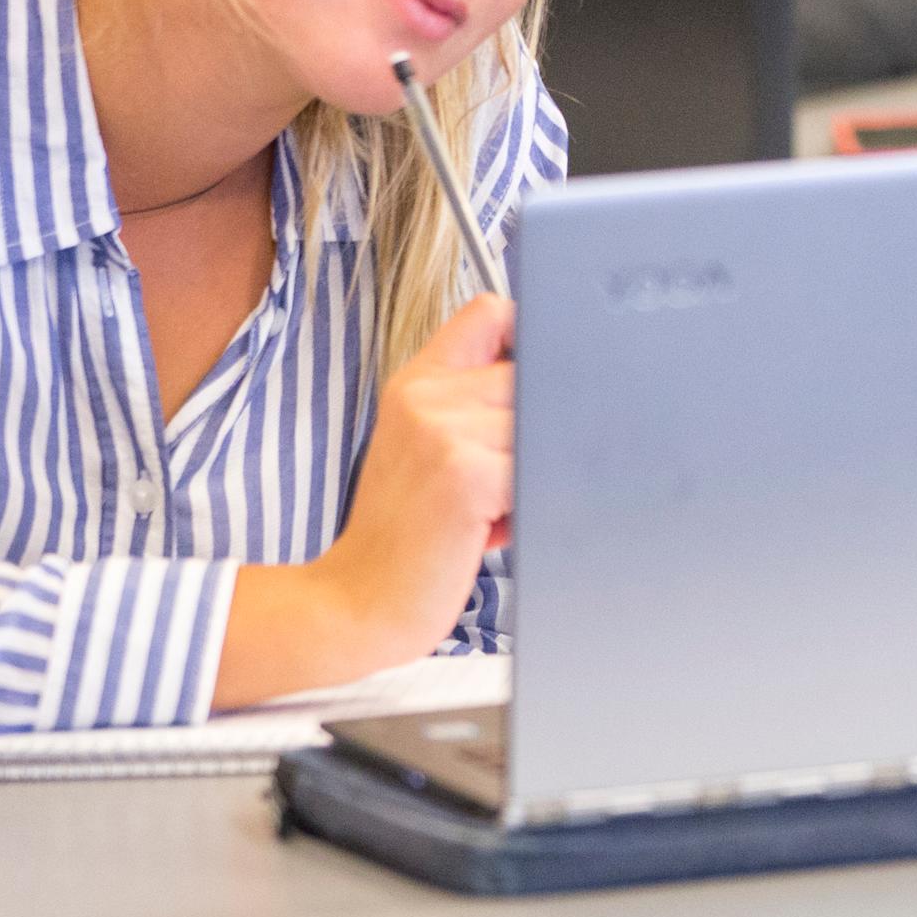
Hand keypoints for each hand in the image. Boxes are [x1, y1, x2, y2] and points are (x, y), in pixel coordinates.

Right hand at [313, 293, 516, 668]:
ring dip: (532, 474)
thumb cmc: (407, 534)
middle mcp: (427, 396)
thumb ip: (476, 406)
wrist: (356, 603)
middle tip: (497, 482)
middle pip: (533, 377)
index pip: (490, 312)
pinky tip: (488, 531)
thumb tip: (561, 383)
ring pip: (543, 426)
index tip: (531, 385)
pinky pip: (536, 472)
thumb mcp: (428, 450)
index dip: (528, 338)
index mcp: (418, 382)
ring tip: (489, 509)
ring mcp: (445, 431)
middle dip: (535, 431)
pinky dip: (527, 505)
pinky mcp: (466, 473)